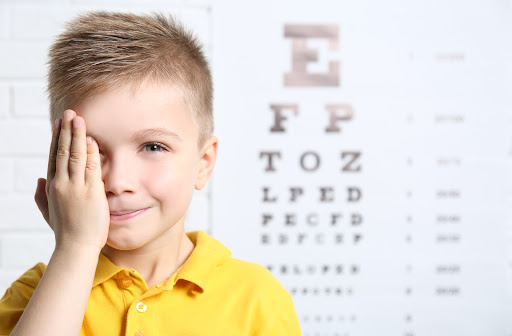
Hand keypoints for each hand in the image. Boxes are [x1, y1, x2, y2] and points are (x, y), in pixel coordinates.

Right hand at [34, 109, 109, 250]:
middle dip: (66, 130)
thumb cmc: (65, 231)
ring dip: (77, 135)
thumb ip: (42, 195)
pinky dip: (89, 153)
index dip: (57, 138)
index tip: (59, 123)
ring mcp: (76, 187)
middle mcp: (62, 184)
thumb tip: (39, 179)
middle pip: (62, 151)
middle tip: (69, 113)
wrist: (75, 247)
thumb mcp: (48, 212)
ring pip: (75, 156)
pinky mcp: (91, 192)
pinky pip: (90, 168)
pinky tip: (90, 140)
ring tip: (78, 119)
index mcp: (52, 186)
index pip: (54, 157)